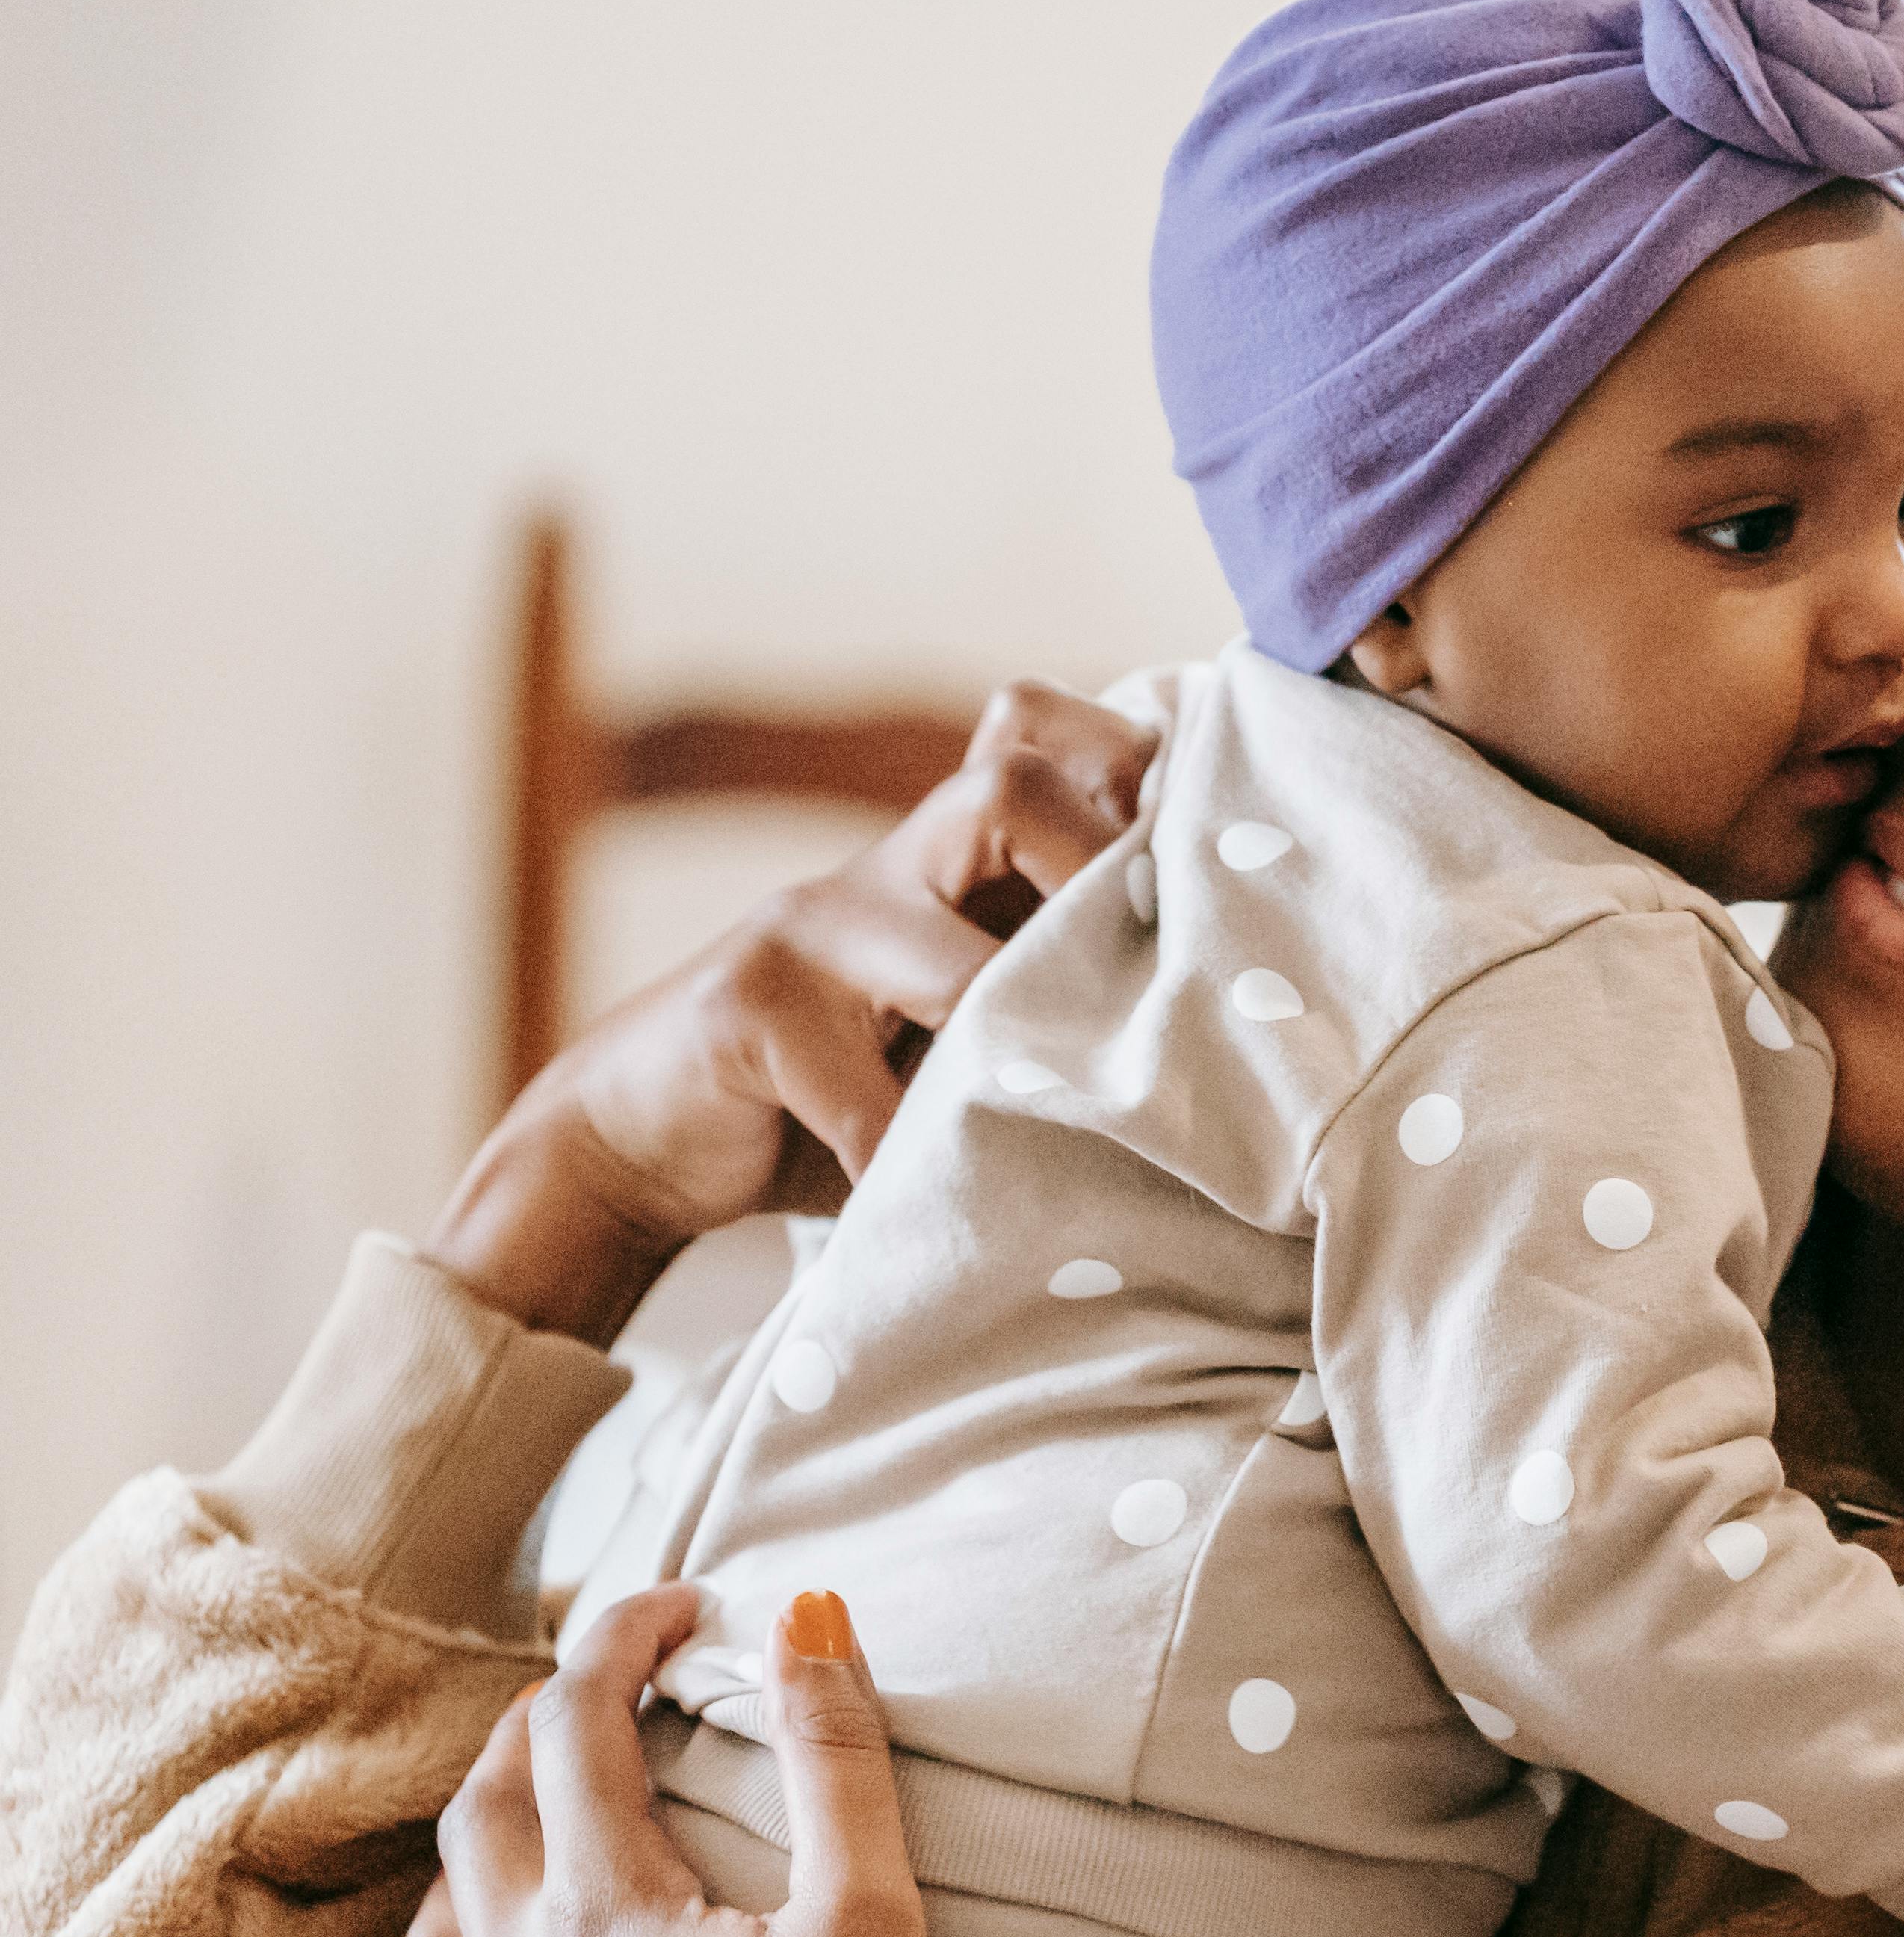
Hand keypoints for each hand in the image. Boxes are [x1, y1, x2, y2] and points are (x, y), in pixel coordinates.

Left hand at [398, 1587, 1097, 1936]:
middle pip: (483, 1814)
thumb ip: (839, 1758)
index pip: (580, 1721)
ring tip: (535, 1847)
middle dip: (538, 1732)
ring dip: (476, 1865)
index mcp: (603, 1908)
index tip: (682, 1606)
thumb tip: (808, 1621)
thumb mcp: (872, 1918)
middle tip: (604, 1701)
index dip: (624, 1637)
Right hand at [429, 682, 1155, 1344]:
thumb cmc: (845, 1088)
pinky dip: (908, 1156)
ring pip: (951, 954)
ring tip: (1066, 1119)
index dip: (1130, 772)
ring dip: (1016, 1045)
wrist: (643, 1137)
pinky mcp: (746, 1009)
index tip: (1206, 866)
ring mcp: (810, 928)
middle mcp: (887, 865)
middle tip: (1150, 987)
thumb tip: (1228, 1026)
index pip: (1039, 739)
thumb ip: (1047, 990)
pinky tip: (930, 1197)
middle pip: (1007, 785)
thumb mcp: (956, 1023)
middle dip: (1095, 873)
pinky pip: (863, 1091)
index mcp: (949, 859)